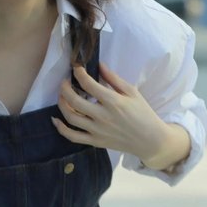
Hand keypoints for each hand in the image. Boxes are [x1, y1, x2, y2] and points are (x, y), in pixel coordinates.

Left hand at [52, 63, 174, 165]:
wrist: (151, 140)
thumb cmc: (143, 113)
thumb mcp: (132, 92)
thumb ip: (113, 78)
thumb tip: (98, 64)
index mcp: (113, 102)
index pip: (88, 84)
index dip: (79, 73)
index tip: (76, 67)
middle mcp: (102, 116)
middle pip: (74, 100)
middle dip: (65, 87)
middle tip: (65, 81)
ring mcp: (97, 131)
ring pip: (71, 117)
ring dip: (62, 103)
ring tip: (62, 95)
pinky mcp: (95, 142)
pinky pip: (73, 136)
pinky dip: (61, 128)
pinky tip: (56, 119)